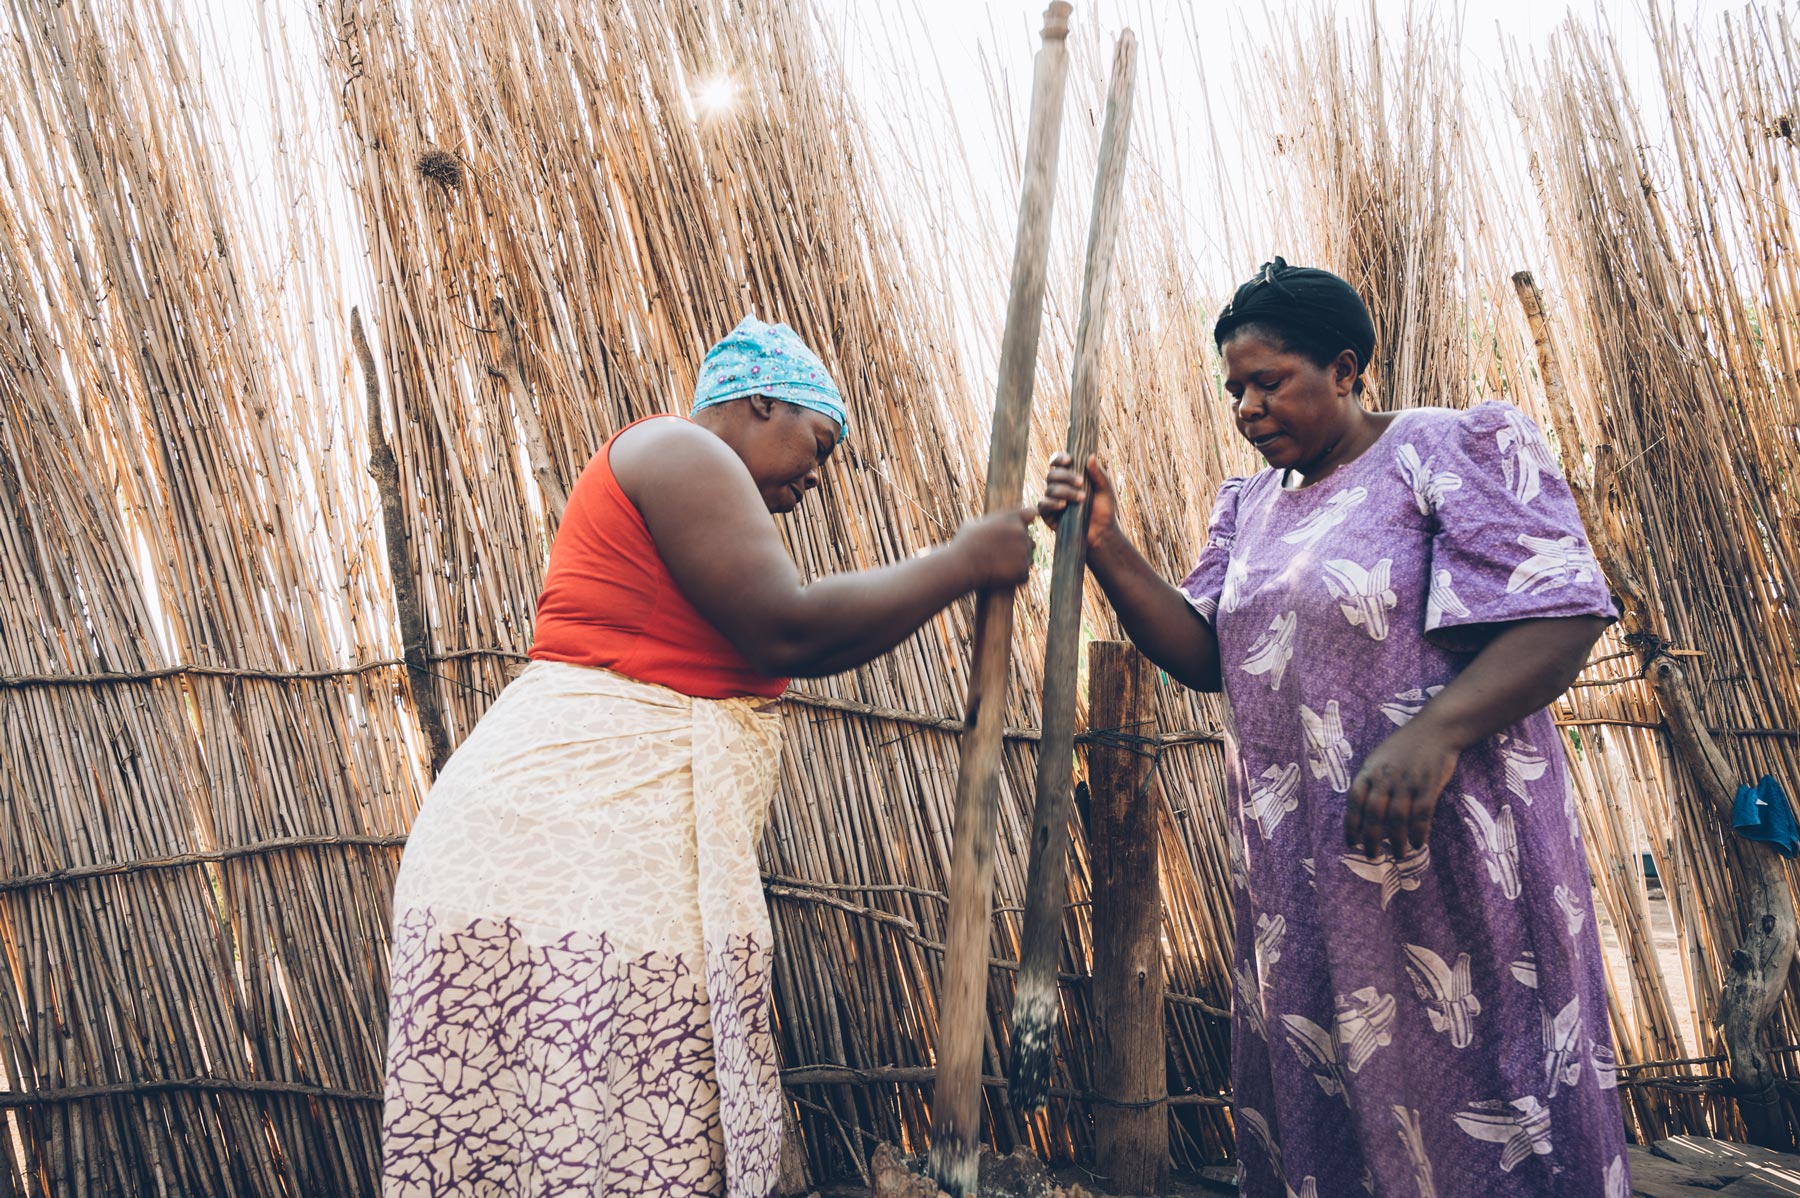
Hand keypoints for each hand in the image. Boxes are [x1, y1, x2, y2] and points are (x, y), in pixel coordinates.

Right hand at [952, 507, 1036, 588]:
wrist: (961, 565)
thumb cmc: (963, 544)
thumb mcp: (973, 524)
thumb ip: (988, 523)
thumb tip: (986, 525)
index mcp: (1012, 517)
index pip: (1031, 514)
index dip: (1027, 522)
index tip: (1021, 529)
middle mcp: (1021, 532)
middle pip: (1030, 541)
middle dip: (1020, 548)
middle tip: (1003, 556)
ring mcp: (1023, 551)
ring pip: (1028, 558)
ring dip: (1019, 563)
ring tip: (1000, 567)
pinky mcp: (1023, 570)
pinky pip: (1024, 575)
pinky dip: (1016, 578)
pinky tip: (1002, 577)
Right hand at [1037, 452, 1115, 550]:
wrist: (1102, 532)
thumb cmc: (1103, 509)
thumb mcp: (1104, 489)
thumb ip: (1098, 474)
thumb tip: (1091, 455)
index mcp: (1069, 477)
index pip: (1057, 462)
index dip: (1059, 458)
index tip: (1069, 461)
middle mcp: (1058, 486)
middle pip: (1052, 474)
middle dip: (1066, 477)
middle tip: (1081, 483)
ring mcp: (1052, 500)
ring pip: (1049, 489)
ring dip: (1065, 491)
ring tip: (1081, 499)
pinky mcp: (1048, 515)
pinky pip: (1043, 504)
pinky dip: (1052, 503)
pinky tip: (1063, 505)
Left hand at [1345, 719, 1462, 856]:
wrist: (1435, 729)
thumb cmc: (1404, 746)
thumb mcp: (1379, 758)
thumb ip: (1371, 781)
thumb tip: (1363, 812)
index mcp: (1369, 770)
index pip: (1354, 801)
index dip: (1351, 824)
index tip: (1351, 843)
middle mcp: (1386, 777)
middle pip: (1374, 814)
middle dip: (1371, 839)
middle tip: (1372, 857)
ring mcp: (1407, 781)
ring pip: (1398, 818)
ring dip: (1397, 841)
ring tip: (1398, 855)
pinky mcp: (1428, 785)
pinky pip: (1422, 814)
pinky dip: (1419, 832)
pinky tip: (1418, 844)